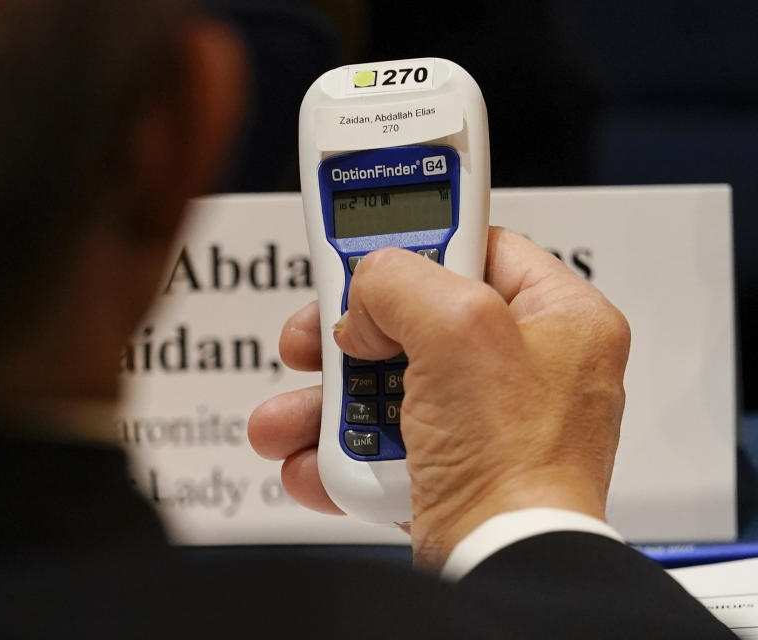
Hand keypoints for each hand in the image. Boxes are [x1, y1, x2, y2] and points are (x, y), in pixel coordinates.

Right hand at [248, 227, 629, 568]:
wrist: (501, 567)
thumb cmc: (513, 463)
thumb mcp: (456, 330)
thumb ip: (400, 281)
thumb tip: (368, 296)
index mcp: (559, 319)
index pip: (478, 247)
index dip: (415, 245)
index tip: (363, 247)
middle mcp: (526, 368)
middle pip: (415, 320)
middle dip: (347, 338)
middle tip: (313, 338)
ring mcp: (486, 421)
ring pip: (388, 385)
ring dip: (326, 400)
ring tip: (286, 419)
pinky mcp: (452, 466)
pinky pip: (384, 440)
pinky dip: (341, 448)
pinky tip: (310, 460)